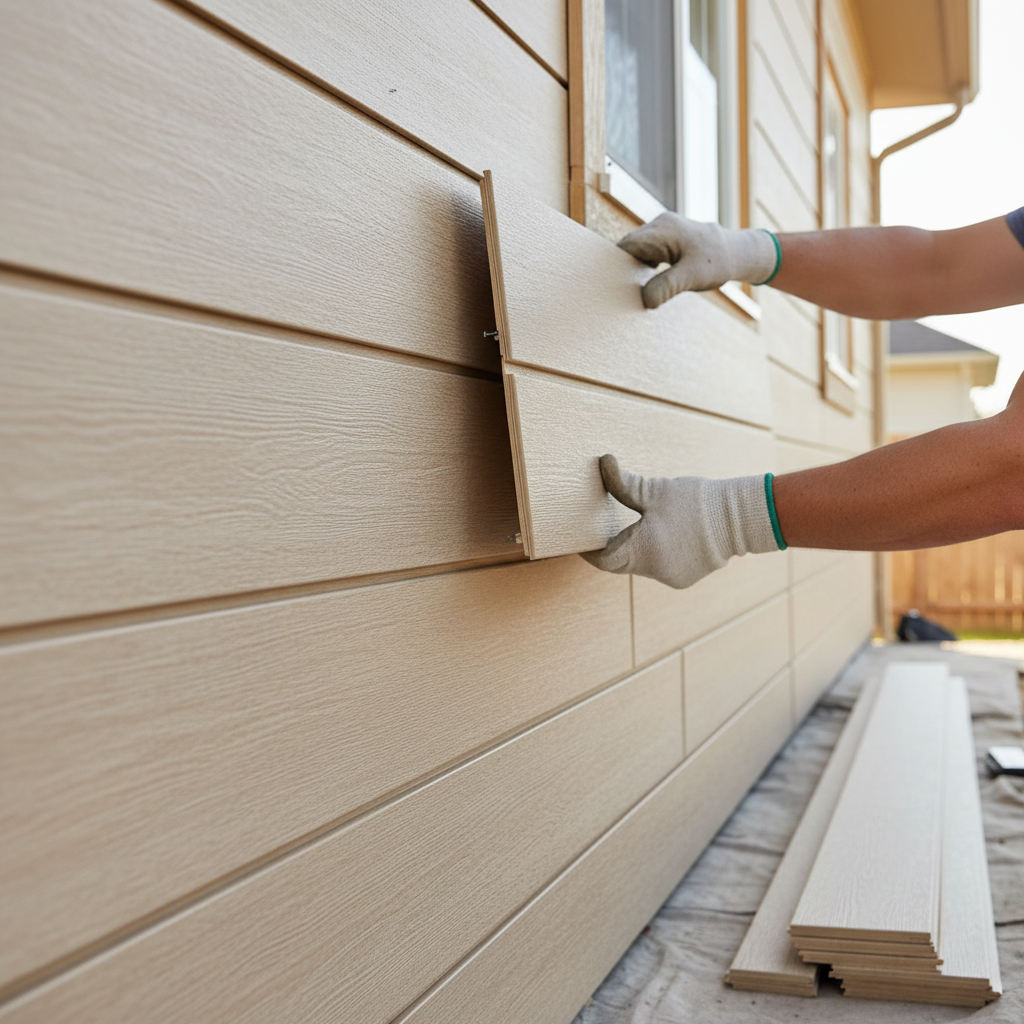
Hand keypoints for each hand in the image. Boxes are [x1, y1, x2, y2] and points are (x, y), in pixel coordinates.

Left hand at [581, 455, 779, 589]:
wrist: (739, 518)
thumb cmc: (695, 503)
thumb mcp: (655, 491)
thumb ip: (624, 483)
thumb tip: (604, 463)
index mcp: (642, 553)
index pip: (604, 561)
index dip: (591, 550)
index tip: (583, 539)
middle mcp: (656, 572)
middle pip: (622, 563)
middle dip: (615, 545)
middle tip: (607, 525)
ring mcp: (673, 578)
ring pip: (642, 564)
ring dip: (638, 547)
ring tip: (644, 523)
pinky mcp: (687, 577)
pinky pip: (661, 566)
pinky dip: (657, 551)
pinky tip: (666, 533)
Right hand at [618, 212, 778, 308]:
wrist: (738, 252)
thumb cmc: (717, 262)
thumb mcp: (692, 278)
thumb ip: (666, 287)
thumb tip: (644, 300)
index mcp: (663, 229)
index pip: (627, 246)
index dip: (616, 266)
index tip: (613, 287)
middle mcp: (660, 224)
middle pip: (629, 247)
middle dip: (624, 269)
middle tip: (622, 293)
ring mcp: (663, 229)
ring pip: (637, 250)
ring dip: (635, 269)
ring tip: (633, 290)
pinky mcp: (666, 238)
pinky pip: (647, 251)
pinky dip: (645, 267)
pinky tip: (648, 283)